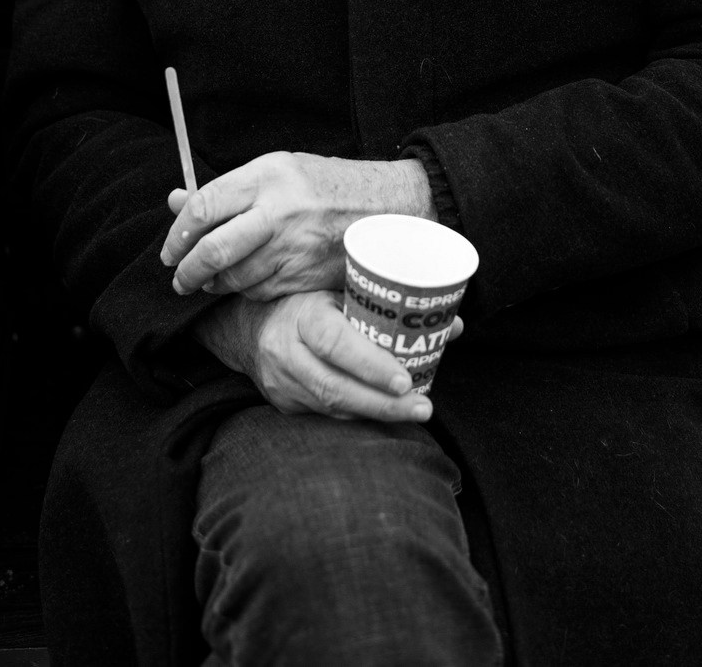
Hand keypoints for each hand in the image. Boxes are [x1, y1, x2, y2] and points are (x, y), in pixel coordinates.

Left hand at [160, 150, 433, 299]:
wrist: (386, 207)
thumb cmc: (326, 185)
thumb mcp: (277, 171)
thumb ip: (227, 190)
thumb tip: (174, 200)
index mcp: (267, 176)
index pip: (203, 206)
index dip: (177, 233)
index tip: (170, 250)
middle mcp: (278, 211)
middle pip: (212, 249)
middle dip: (186, 270)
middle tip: (178, 278)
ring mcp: (294, 246)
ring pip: (233, 277)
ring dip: (214, 285)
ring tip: (210, 281)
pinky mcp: (306, 275)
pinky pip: (260, 291)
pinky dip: (246, 291)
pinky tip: (246, 282)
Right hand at [195, 289, 461, 421]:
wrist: (249, 323)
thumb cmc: (307, 298)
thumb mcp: (340, 288)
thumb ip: (391, 306)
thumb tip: (452, 325)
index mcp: (301, 316)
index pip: (335, 344)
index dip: (370, 365)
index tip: (405, 380)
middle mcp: (286, 352)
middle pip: (336, 387)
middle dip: (383, 403)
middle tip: (423, 407)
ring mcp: (282, 384)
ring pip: (333, 406)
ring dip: (376, 412)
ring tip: (414, 411)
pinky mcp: (283, 404)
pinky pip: (326, 414)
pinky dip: (358, 413)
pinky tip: (385, 411)